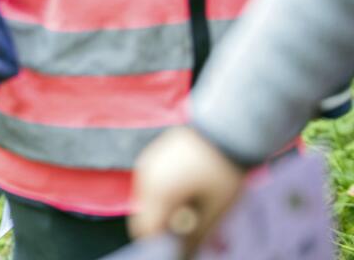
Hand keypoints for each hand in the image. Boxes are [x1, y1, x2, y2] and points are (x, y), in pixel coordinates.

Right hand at [129, 126, 245, 248]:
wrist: (228, 127)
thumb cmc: (223, 171)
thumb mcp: (215, 211)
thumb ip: (195, 237)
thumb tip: (184, 255)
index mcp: (157, 193)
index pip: (144, 230)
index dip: (160, 244)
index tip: (181, 247)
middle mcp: (145, 177)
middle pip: (146, 215)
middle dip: (165, 227)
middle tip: (192, 230)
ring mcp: (148, 163)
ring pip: (149, 200)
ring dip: (167, 210)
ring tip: (195, 209)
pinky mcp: (154, 154)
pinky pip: (153, 183)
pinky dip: (167, 194)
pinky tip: (190, 190)